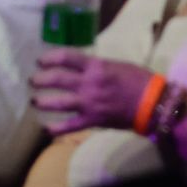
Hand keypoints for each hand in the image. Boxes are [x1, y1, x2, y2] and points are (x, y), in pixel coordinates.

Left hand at [29, 48, 156, 134]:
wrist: (153, 103)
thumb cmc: (139, 80)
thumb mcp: (118, 66)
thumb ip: (99, 67)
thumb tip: (85, 69)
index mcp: (96, 66)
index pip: (67, 58)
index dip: (50, 58)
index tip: (41, 61)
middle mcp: (89, 83)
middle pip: (58, 79)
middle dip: (42, 79)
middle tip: (34, 80)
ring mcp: (89, 103)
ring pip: (59, 102)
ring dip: (43, 101)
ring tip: (35, 101)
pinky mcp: (93, 120)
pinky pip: (70, 126)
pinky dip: (56, 129)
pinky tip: (47, 129)